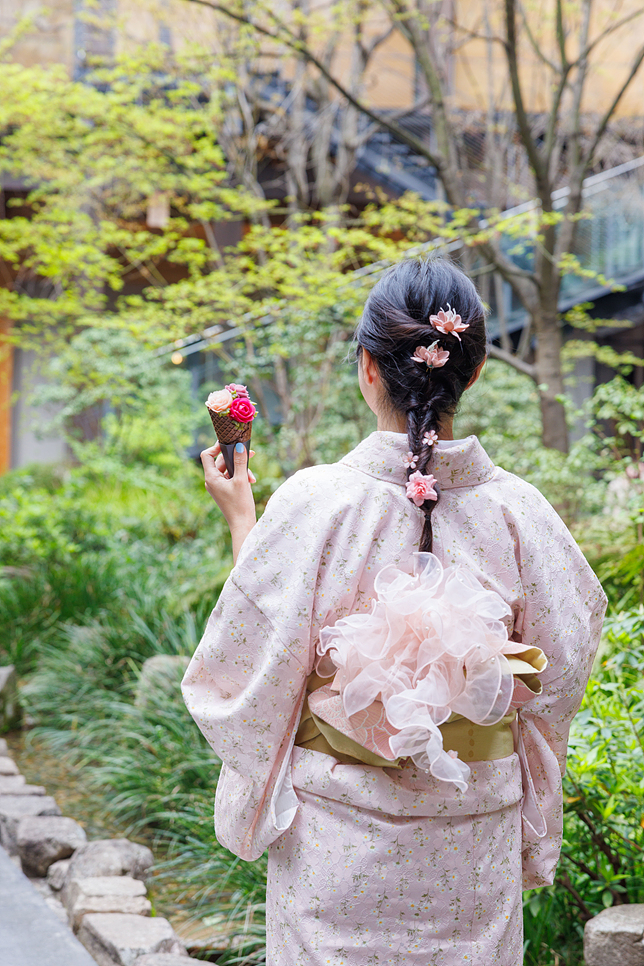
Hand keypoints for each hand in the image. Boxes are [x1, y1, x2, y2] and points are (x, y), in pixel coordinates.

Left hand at [200, 441, 256, 561]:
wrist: (242, 524)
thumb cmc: (240, 504)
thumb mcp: (242, 480)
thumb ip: (241, 461)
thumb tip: (239, 446)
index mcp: (211, 478)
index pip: (206, 455)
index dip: (216, 447)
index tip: (229, 443)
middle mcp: (212, 481)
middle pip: (220, 461)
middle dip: (236, 459)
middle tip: (250, 454)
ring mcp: (218, 486)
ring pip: (228, 470)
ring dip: (241, 469)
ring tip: (252, 477)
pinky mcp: (225, 491)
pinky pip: (230, 477)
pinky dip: (240, 476)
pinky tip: (251, 481)